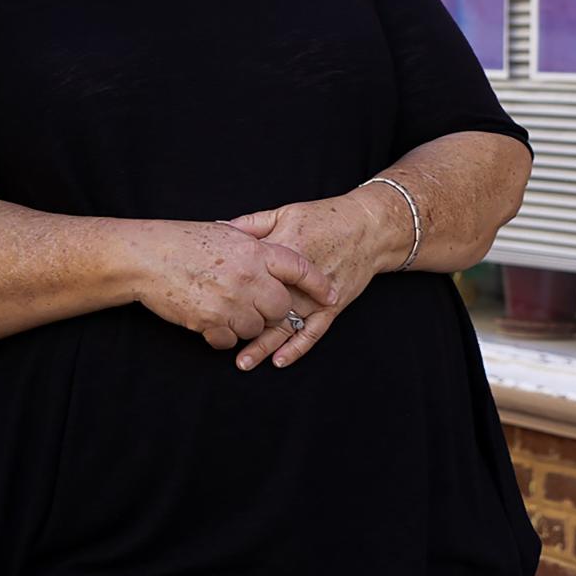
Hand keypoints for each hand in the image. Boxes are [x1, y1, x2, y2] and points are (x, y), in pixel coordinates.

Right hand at [124, 219, 337, 351]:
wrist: (146, 258)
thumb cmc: (181, 241)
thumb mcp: (225, 233)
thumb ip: (252, 244)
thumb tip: (271, 250)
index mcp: (254, 251)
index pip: (298, 268)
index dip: (317, 283)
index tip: (331, 295)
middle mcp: (248, 276)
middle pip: (281, 306)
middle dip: (273, 310)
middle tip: (255, 304)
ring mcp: (230, 302)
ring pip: (257, 327)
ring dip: (246, 324)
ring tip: (226, 309)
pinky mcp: (211, 322)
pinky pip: (231, 340)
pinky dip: (223, 336)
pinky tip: (210, 321)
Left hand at [225, 193, 390, 369]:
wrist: (368, 228)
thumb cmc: (325, 218)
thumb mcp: (285, 213)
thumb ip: (252, 224)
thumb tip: (221, 228)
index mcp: (283, 251)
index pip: (249, 273)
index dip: (228, 285)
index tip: (207, 298)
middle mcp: (297, 278)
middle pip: (263, 305)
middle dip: (241, 323)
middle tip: (217, 338)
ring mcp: (315, 295)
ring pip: (285, 325)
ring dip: (264, 346)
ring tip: (243, 361)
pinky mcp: (332, 306)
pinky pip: (312, 333)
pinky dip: (296, 348)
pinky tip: (279, 361)